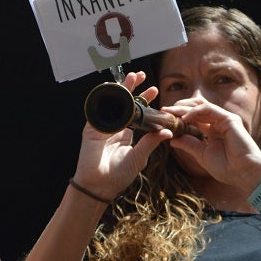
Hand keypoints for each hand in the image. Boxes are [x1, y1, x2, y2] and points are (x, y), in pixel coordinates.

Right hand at [73, 71, 171, 193]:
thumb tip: (167, 132)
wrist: (100, 185)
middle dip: (132, 87)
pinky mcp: (92, 128)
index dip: (145, 99)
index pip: (137, 111)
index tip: (154, 89)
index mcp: (127, 132)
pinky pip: (98, 110)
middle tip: (141, 75)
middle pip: (124, 102)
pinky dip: (105, 99)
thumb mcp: (139, 157)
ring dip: (120, 89)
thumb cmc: (119, 175)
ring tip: (131, 78)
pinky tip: (115, 89)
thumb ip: (151, 143)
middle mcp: (115, 126)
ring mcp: (103, 126)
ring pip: (112, 102)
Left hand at [164, 98, 260, 186]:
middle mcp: (218, 122)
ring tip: (170, 113)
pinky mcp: (229, 118)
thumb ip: (189, 144)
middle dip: (179, 108)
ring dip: (183, 108)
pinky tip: (184, 119)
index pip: (193, 118)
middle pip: (195, 108)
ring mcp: (224, 119)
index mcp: (212, 130)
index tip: (164, 118)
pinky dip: (195, 112)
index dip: (178, 116)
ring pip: (200, 105)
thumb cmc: (227, 167)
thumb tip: (172, 139)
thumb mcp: (202, 154)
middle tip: (164, 111)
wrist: (244, 173)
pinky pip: (208, 109)